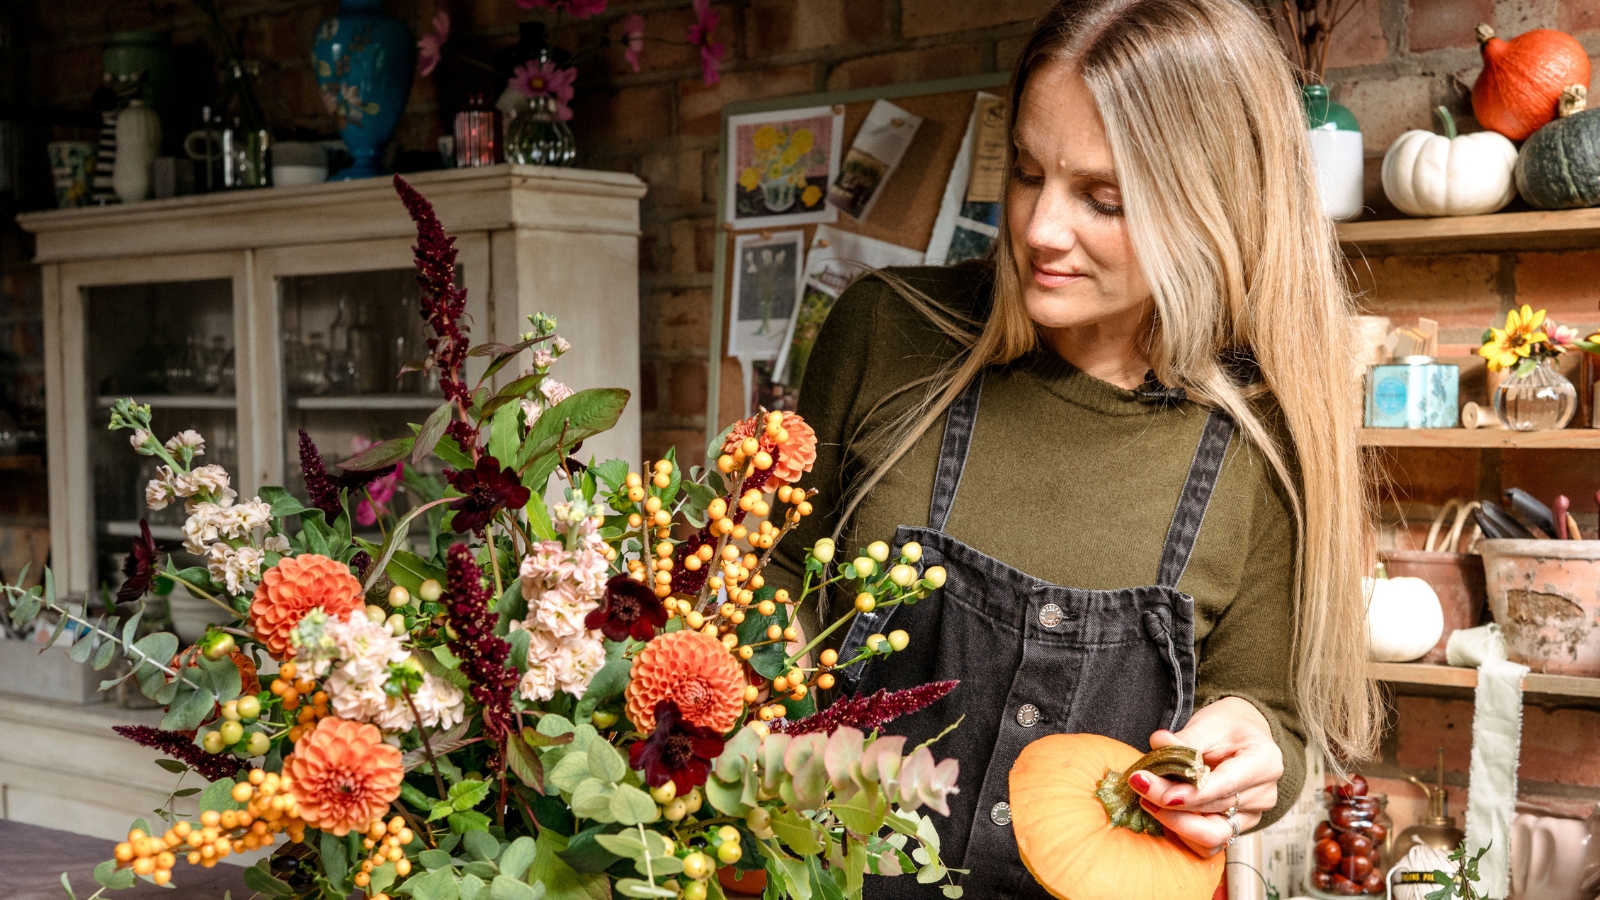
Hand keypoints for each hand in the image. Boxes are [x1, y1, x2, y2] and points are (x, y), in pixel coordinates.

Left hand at [1126, 697, 1283, 856]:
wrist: (1243, 737)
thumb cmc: (1228, 727)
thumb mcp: (1209, 723)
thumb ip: (1185, 738)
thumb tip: (1158, 743)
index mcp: (1264, 763)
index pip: (1225, 785)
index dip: (1191, 794)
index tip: (1158, 792)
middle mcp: (1263, 794)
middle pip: (1214, 809)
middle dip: (1171, 802)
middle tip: (1140, 785)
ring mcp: (1252, 815)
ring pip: (1212, 836)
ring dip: (1176, 823)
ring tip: (1148, 802)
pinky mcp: (1237, 827)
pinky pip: (1209, 844)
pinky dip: (1184, 834)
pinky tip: (1163, 815)